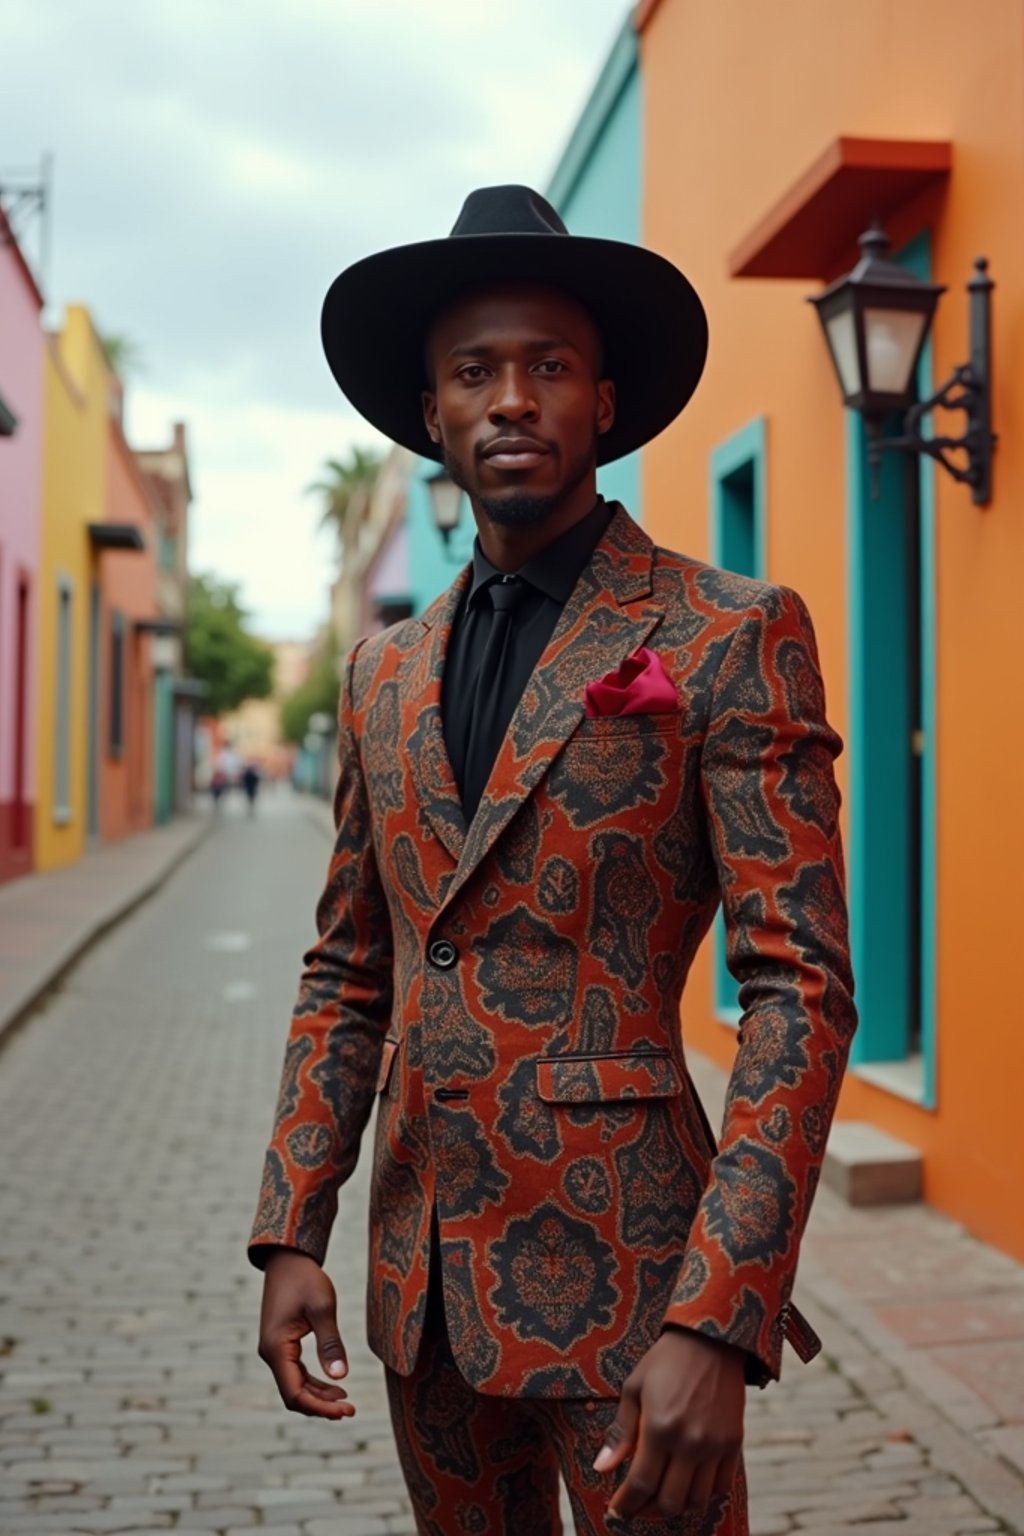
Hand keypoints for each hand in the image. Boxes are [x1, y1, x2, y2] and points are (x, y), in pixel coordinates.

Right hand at [257, 1248, 354, 1419]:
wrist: (288, 1259)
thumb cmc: (305, 1279)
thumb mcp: (322, 1308)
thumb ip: (330, 1343)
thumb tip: (341, 1377)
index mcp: (277, 1348)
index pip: (295, 1394)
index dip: (320, 1408)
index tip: (346, 1410)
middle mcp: (270, 1353)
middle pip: (294, 1395)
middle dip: (321, 1406)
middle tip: (350, 1410)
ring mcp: (274, 1350)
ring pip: (294, 1385)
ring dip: (318, 1396)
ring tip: (345, 1400)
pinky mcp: (280, 1344)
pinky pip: (295, 1372)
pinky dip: (313, 1382)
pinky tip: (333, 1384)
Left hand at [595, 1327, 744, 1520]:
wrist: (710, 1340)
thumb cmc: (665, 1362)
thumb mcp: (634, 1388)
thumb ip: (620, 1432)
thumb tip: (602, 1468)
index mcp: (659, 1427)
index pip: (641, 1484)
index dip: (626, 1504)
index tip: (617, 1509)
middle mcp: (689, 1442)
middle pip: (669, 1502)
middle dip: (648, 1510)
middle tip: (637, 1504)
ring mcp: (715, 1445)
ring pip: (696, 1500)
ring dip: (676, 1506)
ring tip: (661, 1495)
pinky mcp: (734, 1443)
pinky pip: (720, 1487)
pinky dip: (703, 1494)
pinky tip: (688, 1484)